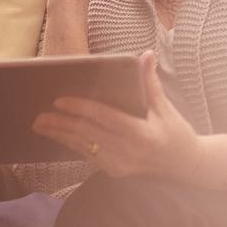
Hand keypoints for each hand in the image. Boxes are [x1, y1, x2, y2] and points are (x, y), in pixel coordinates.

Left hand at [32, 50, 203, 180]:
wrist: (187, 166)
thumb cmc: (177, 133)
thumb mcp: (166, 108)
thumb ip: (150, 82)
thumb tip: (145, 55)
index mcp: (141, 134)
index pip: (104, 118)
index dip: (80, 109)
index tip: (59, 100)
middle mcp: (128, 152)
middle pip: (87, 134)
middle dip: (61, 124)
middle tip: (39, 115)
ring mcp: (120, 165)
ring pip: (83, 147)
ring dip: (60, 135)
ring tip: (40, 125)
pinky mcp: (115, 171)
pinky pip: (89, 155)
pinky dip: (72, 144)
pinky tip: (58, 135)